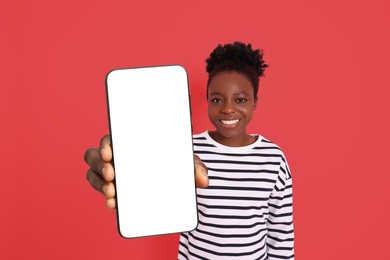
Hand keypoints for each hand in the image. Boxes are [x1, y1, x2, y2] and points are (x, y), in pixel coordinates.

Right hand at [85, 135, 208, 209]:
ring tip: (112, 192)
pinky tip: (113, 204)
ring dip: (98, 183)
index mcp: (130, 142)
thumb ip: (195, 167)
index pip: (111, 138)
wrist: (174, 182)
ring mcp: (113, 173)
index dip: (106, 143)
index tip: (110, 152)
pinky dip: (106, 197)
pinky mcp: (114, 189)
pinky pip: (102, 191)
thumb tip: (204, 180)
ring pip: (93, 174)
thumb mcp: (185, 162)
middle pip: (95, 155)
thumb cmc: (174, 164)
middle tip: (111, 174)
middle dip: (99, 164)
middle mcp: (117, 156)